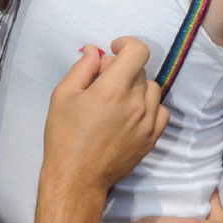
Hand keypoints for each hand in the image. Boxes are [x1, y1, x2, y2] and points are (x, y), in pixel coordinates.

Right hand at [42, 37, 166, 197]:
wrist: (77, 178)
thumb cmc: (65, 137)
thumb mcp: (63, 95)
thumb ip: (82, 68)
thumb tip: (95, 52)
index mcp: (113, 89)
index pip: (138, 51)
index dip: (126, 44)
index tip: (114, 50)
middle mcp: (135, 104)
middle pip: (140, 70)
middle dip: (122, 69)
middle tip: (103, 82)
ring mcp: (147, 123)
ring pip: (152, 88)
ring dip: (136, 86)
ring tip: (116, 100)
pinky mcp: (151, 138)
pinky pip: (160, 110)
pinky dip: (148, 106)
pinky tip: (130, 113)